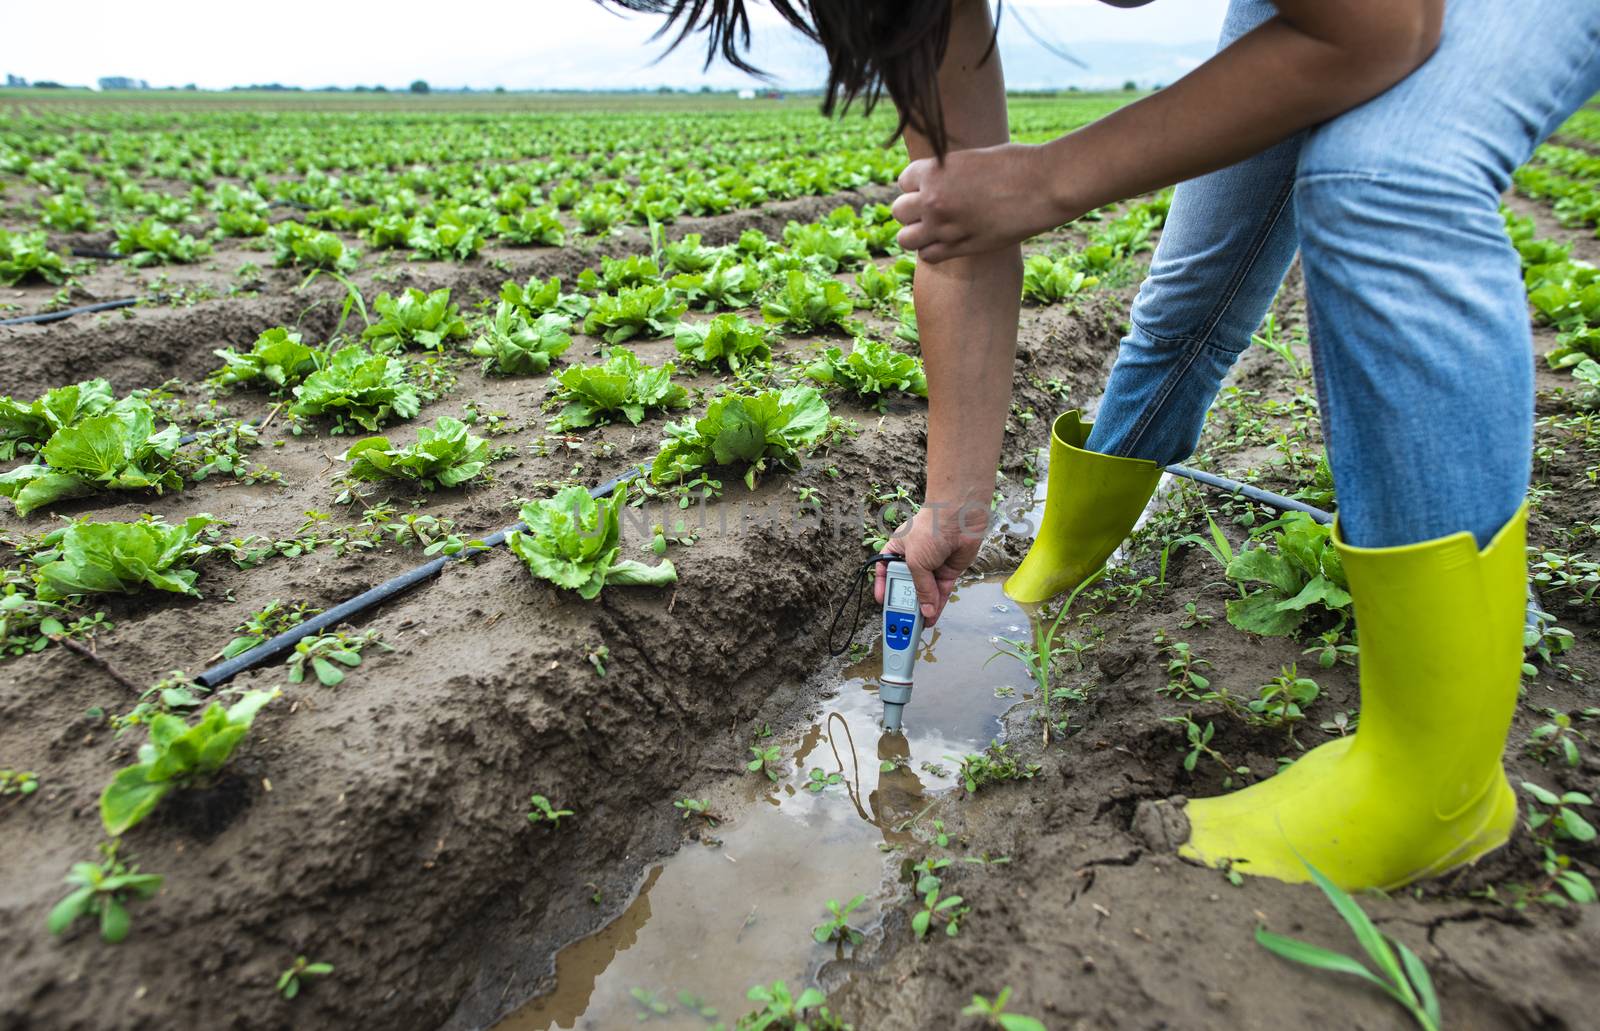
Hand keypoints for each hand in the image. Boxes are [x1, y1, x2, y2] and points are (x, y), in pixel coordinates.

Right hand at [873, 503, 985, 626]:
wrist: (959, 518)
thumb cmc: (930, 529)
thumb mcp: (915, 562)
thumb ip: (920, 587)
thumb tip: (924, 609)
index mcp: (897, 550)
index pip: (885, 571)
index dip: (883, 586)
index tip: (882, 601)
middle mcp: (913, 558)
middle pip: (907, 585)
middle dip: (905, 602)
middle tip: (902, 619)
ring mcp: (931, 565)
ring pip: (925, 591)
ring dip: (922, 607)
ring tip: (917, 624)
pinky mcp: (948, 571)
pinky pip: (941, 591)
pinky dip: (937, 603)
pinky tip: (931, 615)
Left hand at [893, 142, 1074, 263]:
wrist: (1045, 185)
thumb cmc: (1015, 164)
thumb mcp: (972, 158)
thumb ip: (946, 172)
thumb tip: (931, 183)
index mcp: (934, 171)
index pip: (904, 181)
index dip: (918, 184)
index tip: (934, 186)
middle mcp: (933, 200)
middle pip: (899, 211)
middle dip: (913, 210)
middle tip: (933, 209)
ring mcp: (946, 226)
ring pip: (906, 239)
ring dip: (917, 234)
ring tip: (934, 228)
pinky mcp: (962, 247)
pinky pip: (929, 256)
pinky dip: (933, 251)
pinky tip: (948, 242)